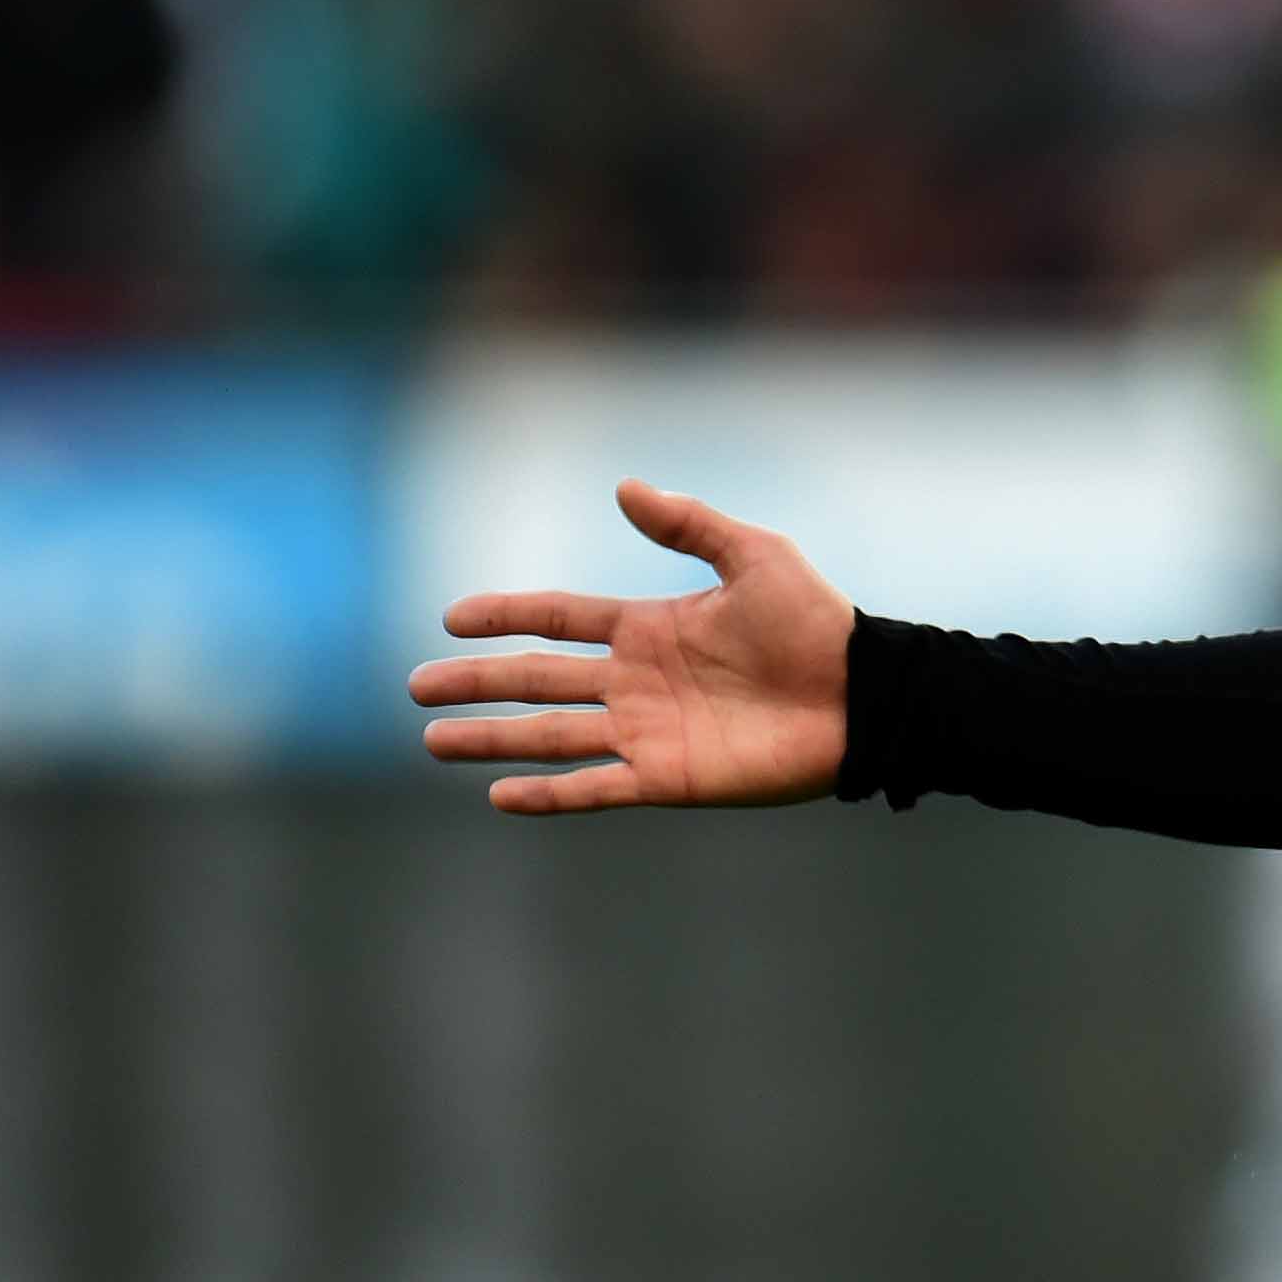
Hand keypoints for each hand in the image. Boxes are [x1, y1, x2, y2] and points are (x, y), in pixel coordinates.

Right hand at [412, 480, 853, 813]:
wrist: (864, 696)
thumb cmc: (817, 624)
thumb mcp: (754, 556)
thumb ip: (688, 525)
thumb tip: (622, 486)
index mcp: (650, 627)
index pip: (559, 618)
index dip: (506, 617)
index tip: (452, 617)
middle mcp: (637, 680)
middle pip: (538, 679)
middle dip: (477, 682)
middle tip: (417, 686)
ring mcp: (648, 731)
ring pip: (550, 735)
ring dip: (493, 738)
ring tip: (433, 740)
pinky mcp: (668, 777)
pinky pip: (595, 786)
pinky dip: (549, 794)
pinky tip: (500, 794)